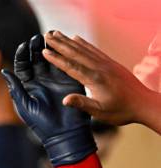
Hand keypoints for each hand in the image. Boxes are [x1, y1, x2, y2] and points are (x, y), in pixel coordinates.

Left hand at [2, 34, 95, 166]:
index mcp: (28, 85)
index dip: (22, 55)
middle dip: (36, 47)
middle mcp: (41, 79)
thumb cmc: (41, 123)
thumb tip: (4, 71)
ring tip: (49, 37)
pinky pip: (66, 64)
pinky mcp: (69, 80)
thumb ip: (16, 88)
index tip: (23, 46)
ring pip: (51, 59)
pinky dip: (63, 55)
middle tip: (37, 38)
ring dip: (50, 48)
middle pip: (37, 58)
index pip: (23, 65)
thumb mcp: (25, 105)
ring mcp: (55, 79)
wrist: (63, 134)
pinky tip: (62, 46)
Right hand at [43, 30, 157, 126]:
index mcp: (95, 79)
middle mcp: (100, 68)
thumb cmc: (121, 110)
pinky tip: (76, 38)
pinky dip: (84, 43)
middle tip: (46, 36)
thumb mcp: (100, 111)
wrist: (143, 103)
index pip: (71, 66)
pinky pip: (94, 50)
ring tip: (57, 33)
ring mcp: (106, 64)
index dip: (57, 59)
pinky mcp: (111, 63)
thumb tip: (64, 100)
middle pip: (76, 53)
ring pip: (84, 49)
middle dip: (59, 44)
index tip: (45, 52)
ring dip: (68, 40)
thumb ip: (82, 104)